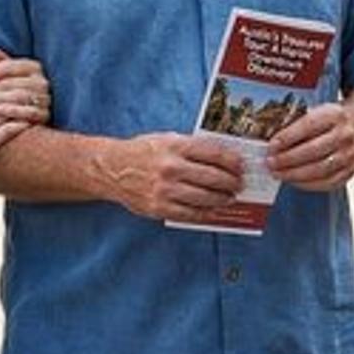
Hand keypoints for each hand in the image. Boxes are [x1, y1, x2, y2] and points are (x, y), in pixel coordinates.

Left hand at [0, 46, 51, 124]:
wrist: (30, 119)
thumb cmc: (14, 94)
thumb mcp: (8, 78)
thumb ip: (0, 64)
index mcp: (33, 67)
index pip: (8, 66)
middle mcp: (41, 81)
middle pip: (12, 82)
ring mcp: (45, 98)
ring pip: (19, 95)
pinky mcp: (45, 114)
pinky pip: (29, 111)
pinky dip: (14, 110)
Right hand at [0, 77, 33, 184]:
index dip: (4, 81)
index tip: (17, 79)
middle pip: (1, 95)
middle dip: (18, 90)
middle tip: (35, 87)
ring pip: (7, 110)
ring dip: (24, 106)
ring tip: (39, 103)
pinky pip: (7, 131)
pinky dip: (21, 124)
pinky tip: (33, 123)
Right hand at [107, 133, 245, 223]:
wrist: (112, 169)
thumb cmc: (143, 151)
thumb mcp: (167, 139)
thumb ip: (192, 147)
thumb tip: (223, 157)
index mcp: (175, 146)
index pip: (214, 153)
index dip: (232, 161)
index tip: (241, 166)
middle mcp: (171, 167)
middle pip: (213, 177)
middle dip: (231, 182)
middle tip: (239, 184)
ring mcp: (164, 189)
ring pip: (204, 197)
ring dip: (222, 199)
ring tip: (229, 198)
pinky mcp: (158, 207)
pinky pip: (189, 214)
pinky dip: (205, 214)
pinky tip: (213, 211)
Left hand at [268, 103, 353, 191]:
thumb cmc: (327, 122)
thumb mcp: (314, 112)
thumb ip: (295, 124)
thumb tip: (272, 143)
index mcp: (335, 115)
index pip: (309, 126)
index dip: (288, 138)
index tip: (271, 146)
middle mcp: (345, 135)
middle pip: (314, 150)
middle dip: (287, 159)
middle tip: (270, 163)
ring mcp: (349, 155)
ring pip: (320, 169)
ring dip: (294, 174)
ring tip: (277, 173)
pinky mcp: (349, 171)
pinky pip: (326, 183)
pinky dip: (306, 184)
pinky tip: (292, 180)